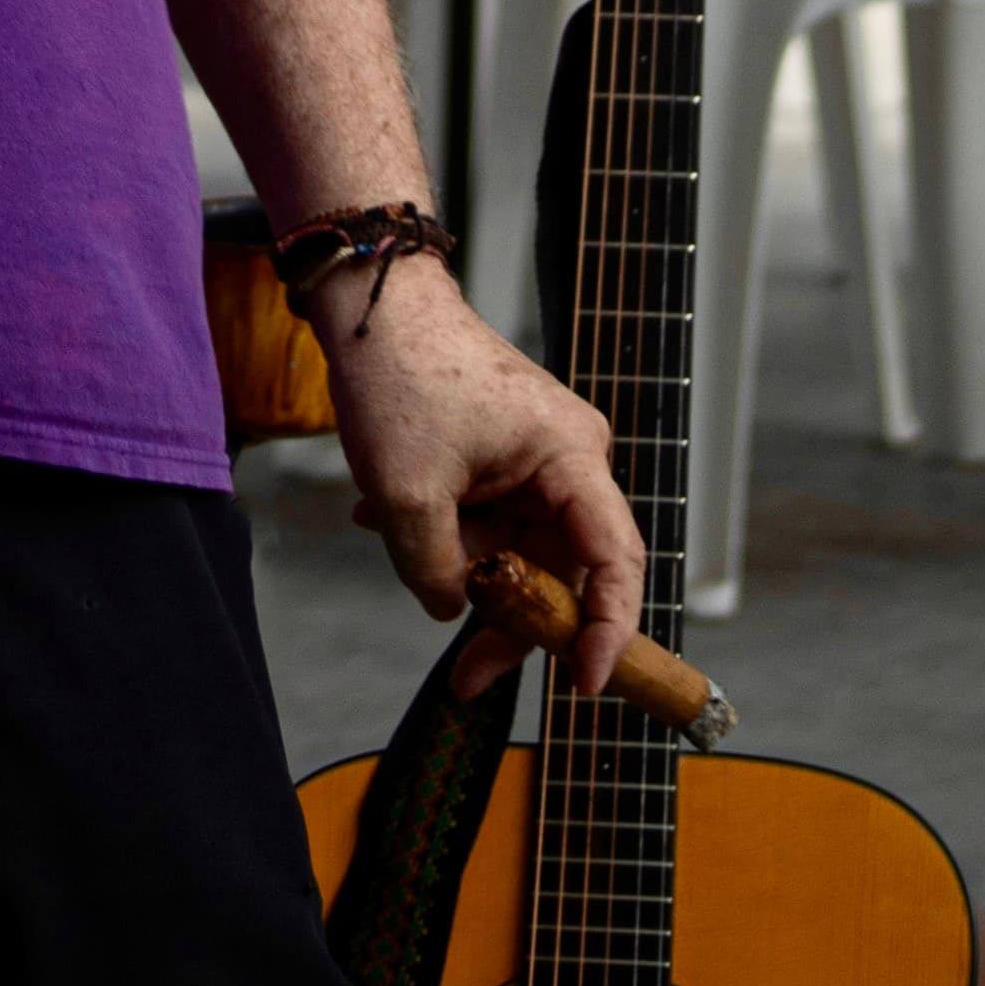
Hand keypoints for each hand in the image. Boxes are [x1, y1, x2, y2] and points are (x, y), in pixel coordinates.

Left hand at [307, 254, 644, 692]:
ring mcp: (537, 458)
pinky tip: (380, 511)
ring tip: (382, 523)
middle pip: (562, 568)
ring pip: (516, 549)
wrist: (368, 301)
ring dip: (455, 559)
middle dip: (510, 618)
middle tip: (466, 676)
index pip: (616, 561)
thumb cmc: (398, 376)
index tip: (582, 685)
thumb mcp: (408, 494)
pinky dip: (444, 530)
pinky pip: (489, 519)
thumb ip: (437, 572)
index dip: (606, 631)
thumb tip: (456, 612)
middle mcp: (569, 458)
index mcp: (571, 456)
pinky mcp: (502, 457)